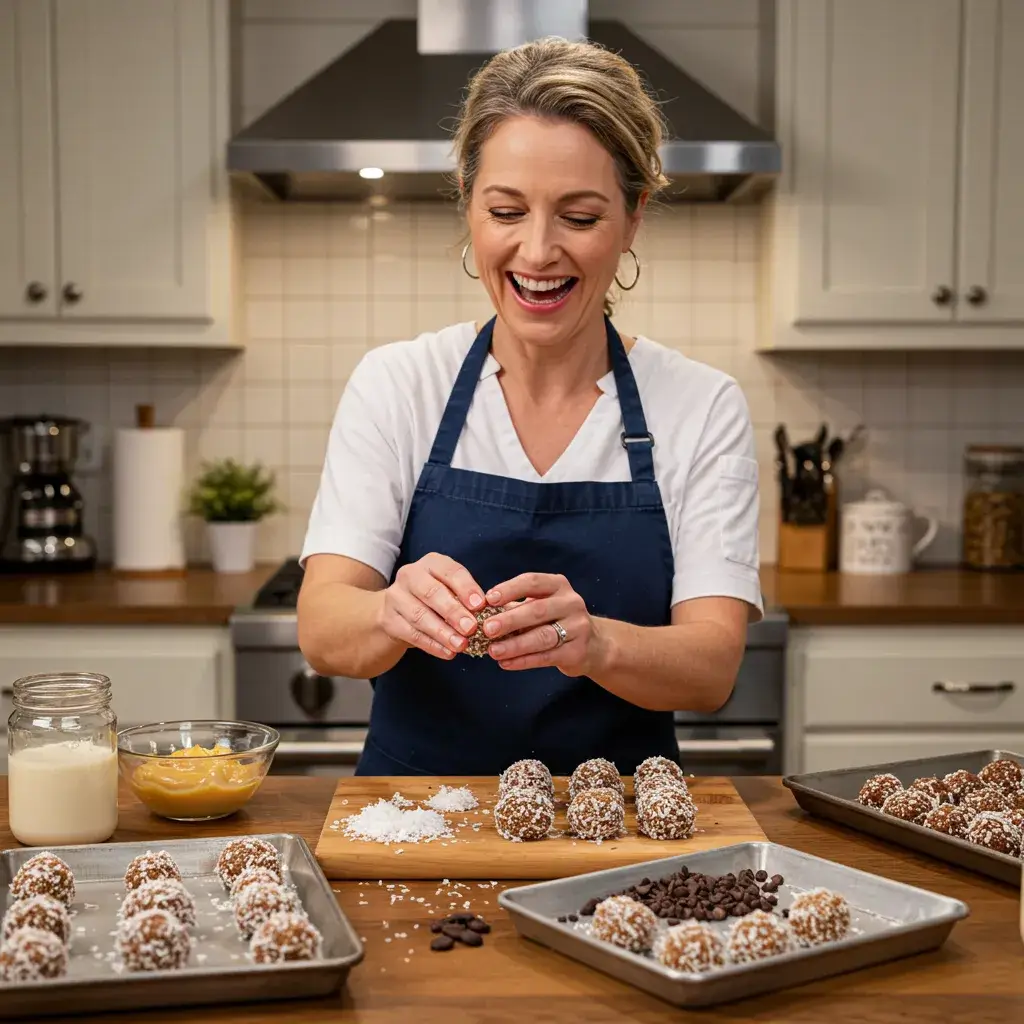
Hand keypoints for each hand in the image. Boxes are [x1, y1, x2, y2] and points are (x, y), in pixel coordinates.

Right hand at [378, 553, 485, 660]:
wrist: (398, 610)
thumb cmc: (435, 598)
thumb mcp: (450, 589)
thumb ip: (465, 597)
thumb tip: (484, 612)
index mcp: (431, 563)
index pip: (449, 571)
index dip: (465, 588)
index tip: (480, 605)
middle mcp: (410, 575)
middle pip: (432, 593)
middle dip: (453, 612)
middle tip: (471, 628)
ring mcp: (396, 597)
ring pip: (420, 616)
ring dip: (443, 632)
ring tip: (461, 645)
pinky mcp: (389, 620)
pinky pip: (412, 634)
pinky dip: (432, 645)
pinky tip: (448, 652)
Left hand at [481, 573, 605, 675]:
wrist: (593, 645)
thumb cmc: (555, 620)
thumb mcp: (540, 606)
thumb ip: (515, 607)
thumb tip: (480, 613)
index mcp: (558, 585)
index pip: (532, 582)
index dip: (509, 589)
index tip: (488, 599)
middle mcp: (571, 603)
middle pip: (537, 610)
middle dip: (509, 620)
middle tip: (486, 629)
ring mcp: (578, 627)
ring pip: (542, 636)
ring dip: (515, 644)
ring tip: (493, 651)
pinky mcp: (577, 652)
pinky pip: (546, 657)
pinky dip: (524, 661)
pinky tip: (506, 663)